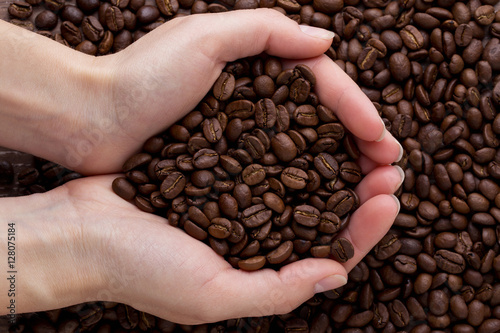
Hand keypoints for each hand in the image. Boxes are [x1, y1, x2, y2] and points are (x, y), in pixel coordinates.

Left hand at [0, 9, 401, 174]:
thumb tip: (327, 41)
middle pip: (321, 122)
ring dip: (341, 169)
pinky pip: (275, 176)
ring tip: (371, 189)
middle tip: (390, 169)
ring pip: (304, 152)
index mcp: (257, 68)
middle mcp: (256, 102)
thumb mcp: (203, 36)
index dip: (356, 111)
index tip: (383, 140)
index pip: (321, 87)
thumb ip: (266, 31)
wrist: (89, 119)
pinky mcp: (225, 166)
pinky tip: (324, 202)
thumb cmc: (140, 77)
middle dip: (360, 144)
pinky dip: (303, 187)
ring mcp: (242, 136)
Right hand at [0, 172, 400, 323]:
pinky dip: (292, 146)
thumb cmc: (140, 270)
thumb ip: (277, 292)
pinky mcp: (218, 173)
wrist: (83, 231)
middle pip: (323, 215)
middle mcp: (255, 238)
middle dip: (361, 192)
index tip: (389, 198)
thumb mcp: (211, 296)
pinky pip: (264, 158)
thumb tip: (337, 275)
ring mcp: (236, 203)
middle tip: (390, 165)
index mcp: (261, 271)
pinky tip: (313, 127)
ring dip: (335, 164)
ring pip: (300, 184)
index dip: (365, 229)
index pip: (330, 253)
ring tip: (364, 141)